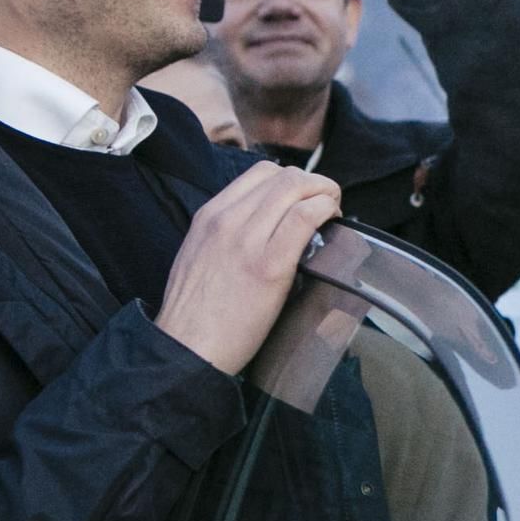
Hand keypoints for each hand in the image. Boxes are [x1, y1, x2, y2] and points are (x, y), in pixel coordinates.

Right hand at [156, 160, 343, 373]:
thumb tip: (268, 226)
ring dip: (325, 194)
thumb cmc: (198, 312)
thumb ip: (230, 234)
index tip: (306, 198)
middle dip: (315, 184)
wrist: (187, 347)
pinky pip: (304, 218)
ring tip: (332, 215)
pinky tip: (331, 225)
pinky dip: (325, 211)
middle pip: (283, 176)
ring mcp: (247, 240)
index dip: (293, 180)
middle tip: (328, 205)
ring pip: (295, 188)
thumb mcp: (203, 254)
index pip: (260, 173)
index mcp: (210, 216)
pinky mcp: (269, 265)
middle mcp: (226, 220)